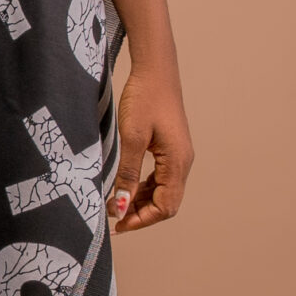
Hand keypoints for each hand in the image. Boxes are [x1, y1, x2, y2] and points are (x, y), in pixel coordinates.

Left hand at [108, 59, 192, 231]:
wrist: (155, 70)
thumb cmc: (144, 98)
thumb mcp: (132, 137)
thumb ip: (127, 174)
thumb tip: (120, 207)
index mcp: (178, 162)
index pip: (165, 207)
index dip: (141, 220)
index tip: (117, 224)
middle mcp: (183, 162)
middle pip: (166, 203)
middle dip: (140, 213)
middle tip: (112, 215)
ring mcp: (178, 156)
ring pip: (162, 192)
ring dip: (140, 201)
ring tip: (115, 203)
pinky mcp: (170, 149)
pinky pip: (160, 178)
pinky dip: (143, 188)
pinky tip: (125, 186)